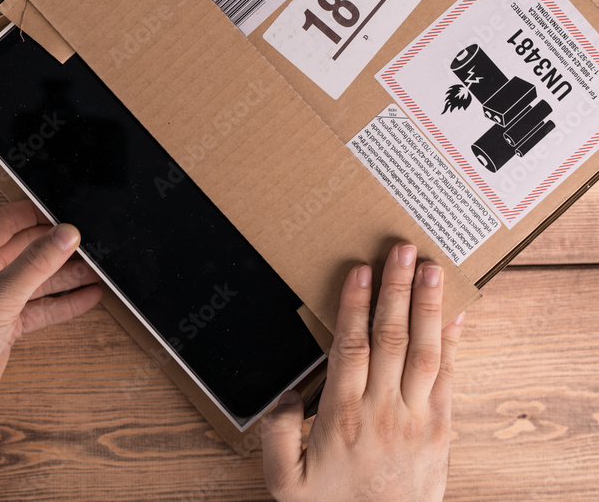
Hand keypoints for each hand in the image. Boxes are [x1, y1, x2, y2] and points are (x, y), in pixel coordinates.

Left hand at [0, 200, 102, 432]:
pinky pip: (39, 305)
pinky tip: (88, 296)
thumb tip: (66, 234)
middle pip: (25, 249)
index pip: (6, 220)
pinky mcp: (5, 322)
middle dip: (57, 247)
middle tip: (89, 243)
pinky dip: (62, 301)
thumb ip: (36, 263)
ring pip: (36, 278)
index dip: (36, 214)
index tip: (66, 213)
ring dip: (65, 275)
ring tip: (98, 270)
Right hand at [260, 242, 464, 501]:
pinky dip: (453, 342)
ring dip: (428, 306)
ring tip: (432, 269)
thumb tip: (284, 395)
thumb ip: (276, 435)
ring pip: (426, 351)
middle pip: (392, 337)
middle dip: (396, 289)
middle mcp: (384, 410)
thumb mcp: (284, 480)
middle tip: (402, 251)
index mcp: (343, 415)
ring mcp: (417, 418)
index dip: (356, 305)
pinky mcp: (440, 429)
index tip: (360, 271)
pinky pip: (449, 377)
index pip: (351, 346)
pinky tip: (454, 315)